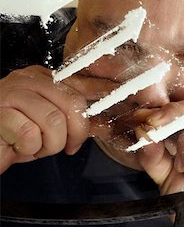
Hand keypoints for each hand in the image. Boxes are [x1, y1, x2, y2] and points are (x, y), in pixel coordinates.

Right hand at [0, 65, 116, 173]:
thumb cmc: (15, 136)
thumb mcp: (50, 124)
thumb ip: (73, 118)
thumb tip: (105, 121)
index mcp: (45, 78)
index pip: (81, 82)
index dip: (104, 90)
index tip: (128, 96)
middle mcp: (30, 80)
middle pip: (73, 104)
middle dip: (76, 132)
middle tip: (69, 145)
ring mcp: (12, 92)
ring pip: (54, 121)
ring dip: (50, 144)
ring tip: (36, 146)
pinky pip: (29, 134)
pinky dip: (29, 148)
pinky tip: (18, 146)